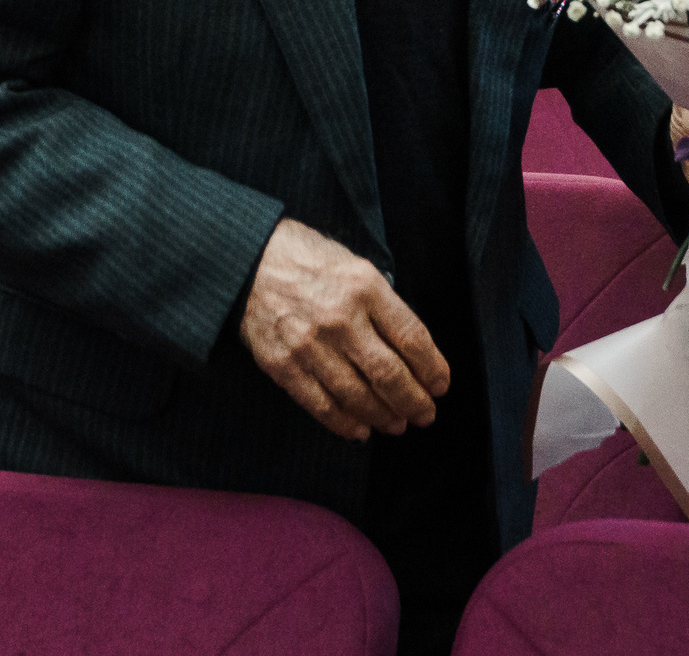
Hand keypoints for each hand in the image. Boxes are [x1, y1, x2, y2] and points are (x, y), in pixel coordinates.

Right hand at [240, 219, 449, 443]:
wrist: (248, 260)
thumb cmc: (308, 258)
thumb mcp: (356, 265)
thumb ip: (382, 303)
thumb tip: (411, 348)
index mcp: (365, 288)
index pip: (412, 338)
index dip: (432, 369)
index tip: (440, 385)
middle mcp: (341, 319)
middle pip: (389, 374)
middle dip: (414, 401)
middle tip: (425, 414)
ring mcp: (310, 345)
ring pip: (357, 395)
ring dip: (384, 416)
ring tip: (398, 424)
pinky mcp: (283, 365)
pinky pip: (320, 404)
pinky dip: (344, 423)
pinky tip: (360, 430)